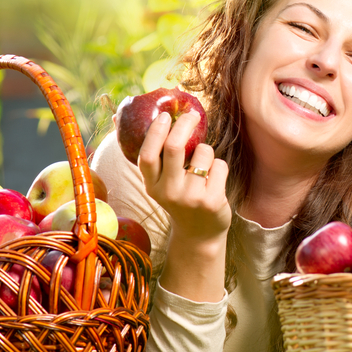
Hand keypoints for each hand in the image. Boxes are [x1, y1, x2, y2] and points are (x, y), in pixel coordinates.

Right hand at [137, 110, 231, 301]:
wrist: (199, 236)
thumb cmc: (180, 199)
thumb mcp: (161, 184)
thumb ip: (155, 158)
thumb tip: (131, 117)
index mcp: (152, 186)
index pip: (147, 155)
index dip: (155, 132)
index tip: (165, 116)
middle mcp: (168, 192)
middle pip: (175, 147)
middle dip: (185, 124)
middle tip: (192, 115)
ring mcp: (191, 197)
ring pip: (204, 152)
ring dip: (207, 151)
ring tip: (204, 167)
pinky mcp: (212, 200)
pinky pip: (220, 165)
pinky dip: (220, 167)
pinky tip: (215, 182)